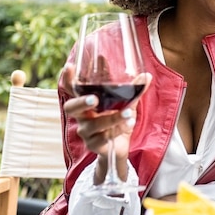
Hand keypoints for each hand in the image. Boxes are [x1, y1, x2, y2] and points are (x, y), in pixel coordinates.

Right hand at [61, 63, 152, 181]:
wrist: (118, 147)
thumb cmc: (118, 120)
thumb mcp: (125, 103)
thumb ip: (133, 90)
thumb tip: (146, 75)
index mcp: (86, 102)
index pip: (73, 89)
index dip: (68, 79)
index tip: (70, 67)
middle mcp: (82, 116)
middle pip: (71, 108)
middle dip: (81, 101)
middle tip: (94, 98)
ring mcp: (86, 131)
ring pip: (94, 124)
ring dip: (112, 117)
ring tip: (129, 112)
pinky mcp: (94, 145)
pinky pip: (104, 138)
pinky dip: (118, 129)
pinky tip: (129, 123)